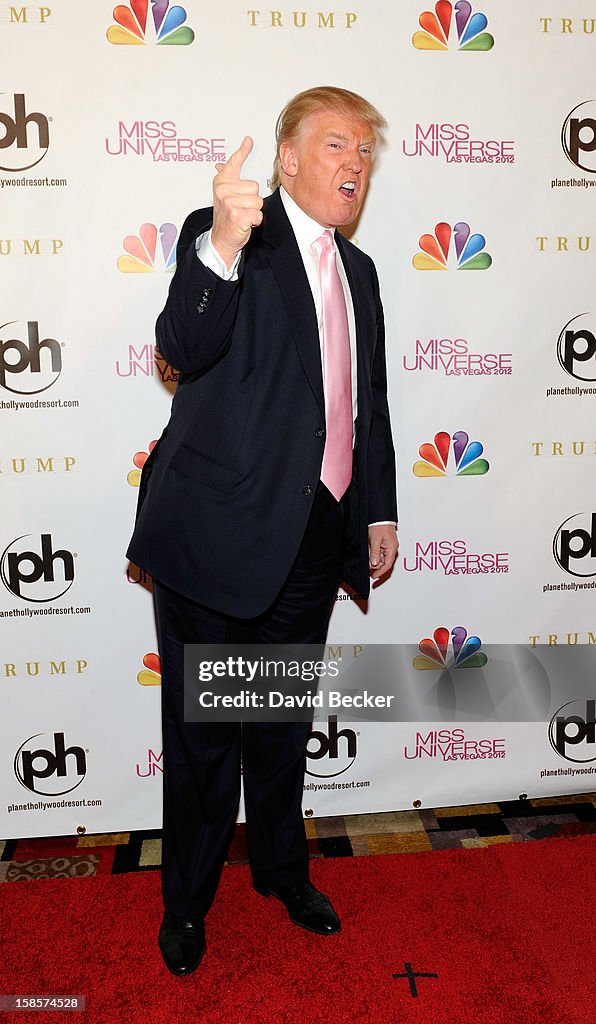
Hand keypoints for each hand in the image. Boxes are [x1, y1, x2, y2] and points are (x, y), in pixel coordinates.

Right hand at [211, 136, 262, 268]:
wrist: (221, 240)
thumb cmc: (226, 217)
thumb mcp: (224, 196)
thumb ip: (226, 179)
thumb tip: (220, 164)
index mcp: (221, 182)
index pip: (234, 163)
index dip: (242, 151)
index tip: (249, 140)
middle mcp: (224, 190)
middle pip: (255, 187)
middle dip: (252, 200)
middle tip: (241, 209)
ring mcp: (229, 203)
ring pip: (258, 202)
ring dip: (254, 212)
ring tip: (242, 216)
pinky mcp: (237, 216)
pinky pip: (258, 214)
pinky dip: (254, 221)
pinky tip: (244, 223)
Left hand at [368, 524, 398, 581]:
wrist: (380, 516)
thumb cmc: (380, 525)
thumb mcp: (375, 540)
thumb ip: (374, 553)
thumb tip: (374, 563)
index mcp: (392, 548)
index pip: (387, 565)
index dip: (380, 572)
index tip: (374, 576)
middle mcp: (391, 548)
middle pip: (384, 562)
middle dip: (375, 565)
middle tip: (367, 566)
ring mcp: (388, 546)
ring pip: (381, 557)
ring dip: (373, 559)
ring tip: (367, 555)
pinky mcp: (384, 543)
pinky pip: (379, 551)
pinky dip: (373, 553)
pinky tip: (369, 552)